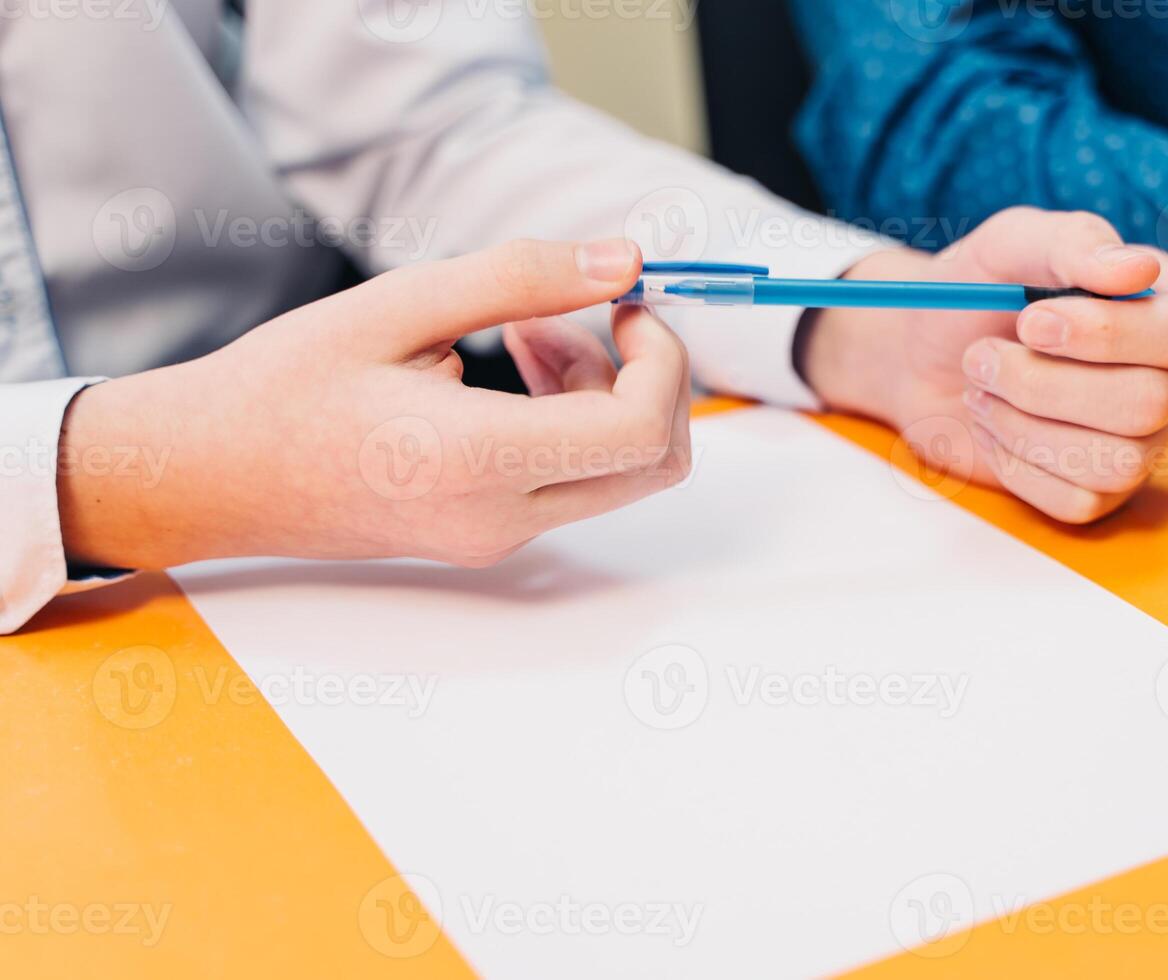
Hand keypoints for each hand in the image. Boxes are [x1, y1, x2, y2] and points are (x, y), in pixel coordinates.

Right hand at [58, 238, 691, 569]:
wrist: (209, 475)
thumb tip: (623, 260)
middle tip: (594, 309)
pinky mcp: (486, 537)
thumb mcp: (399, 306)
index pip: (639, 430)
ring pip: (618, 473)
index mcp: (476, 462)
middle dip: (650, 376)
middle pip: (652, 463)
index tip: (625, 300)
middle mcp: (500, 518)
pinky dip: (571, 420)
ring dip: (607, 392)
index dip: (661, 357)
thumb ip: (521, 278)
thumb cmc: (286, 386)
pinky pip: (571, 481)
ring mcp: (496, 538)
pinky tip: (512, 366)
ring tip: (528, 327)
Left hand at [799, 207, 1167, 523]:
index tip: (1029, 320)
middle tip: (981, 357)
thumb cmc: (978, 292)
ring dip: (1023, 426)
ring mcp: (1141, 441)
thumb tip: (1138, 269)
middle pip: (1146, 404)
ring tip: (980, 390)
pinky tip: (991, 429)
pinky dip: (1017, 465)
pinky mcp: (1100, 491)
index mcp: (1166, 307)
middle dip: (1044, 384)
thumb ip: (1072, 243)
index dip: (1104, 335)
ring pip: (1115, 461)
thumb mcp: (1012, 244)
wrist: (923, 355)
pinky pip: (1077, 500)